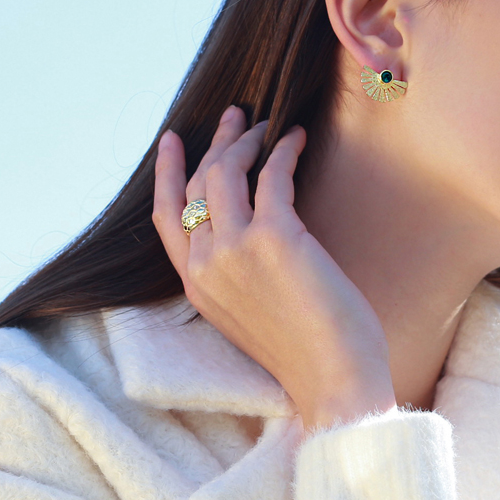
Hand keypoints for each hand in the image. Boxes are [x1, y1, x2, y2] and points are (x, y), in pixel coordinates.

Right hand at [153, 106, 395, 432]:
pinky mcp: (271, 237)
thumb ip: (238, 277)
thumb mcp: (251, 316)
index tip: (172, 141)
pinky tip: (299, 140)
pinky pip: (271, 174)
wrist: (333, 382)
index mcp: (196, 287)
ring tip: (270, 124)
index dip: (166, 173)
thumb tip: (256, 233)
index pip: (165, 217)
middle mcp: (205, 265)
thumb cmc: (308, 353)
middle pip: (197, 184)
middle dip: (217, 143)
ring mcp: (233, 249)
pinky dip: (284, 150)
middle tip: (238, 117)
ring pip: (225, 172)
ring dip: (247, 140)